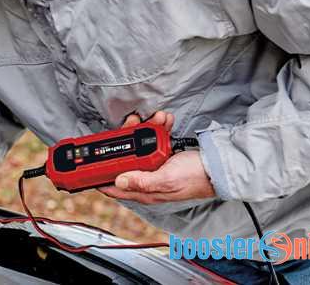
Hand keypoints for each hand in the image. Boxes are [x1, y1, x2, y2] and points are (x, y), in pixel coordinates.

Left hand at [98, 112, 214, 203]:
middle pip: (124, 158)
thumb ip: (142, 181)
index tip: (91, 158)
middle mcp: (145, 179)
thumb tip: (118, 181)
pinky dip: (159, 128)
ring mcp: (154, 166)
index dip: (99, 174)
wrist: (218, 168)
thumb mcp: (166, 180)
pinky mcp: (163, 155)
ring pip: (140, 145)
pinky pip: (155, 139)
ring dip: (146, 128)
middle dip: (127, 138)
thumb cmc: (196, 179)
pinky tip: (165, 121)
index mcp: (143, 190)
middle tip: (133, 123)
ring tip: (156, 118)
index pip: (113, 186)